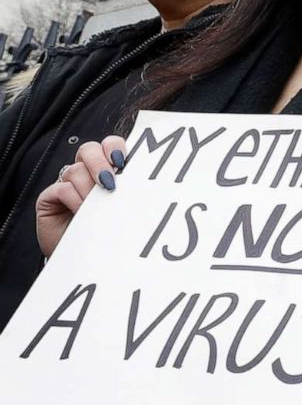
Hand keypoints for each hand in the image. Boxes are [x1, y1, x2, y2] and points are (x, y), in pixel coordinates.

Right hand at [35, 135, 125, 257]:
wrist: (86, 258)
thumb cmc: (108, 232)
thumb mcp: (124, 209)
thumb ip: (130, 192)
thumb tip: (149, 184)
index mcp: (107, 170)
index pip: (109, 145)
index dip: (115, 147)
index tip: (123, 161)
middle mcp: (86, 173)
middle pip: (89, 149)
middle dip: (99, 162)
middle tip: (109, 182)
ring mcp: (67, 183)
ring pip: (76, 170)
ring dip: (89, 189)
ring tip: (96, 207)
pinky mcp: (50, 197)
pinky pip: (61, 188)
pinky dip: (74, 199)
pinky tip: (82, 212)